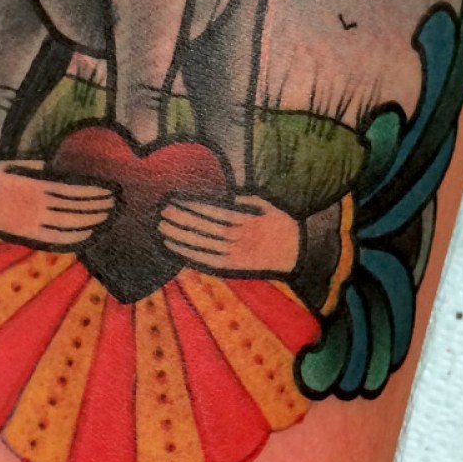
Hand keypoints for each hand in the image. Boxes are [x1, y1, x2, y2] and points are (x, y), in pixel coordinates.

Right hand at [0, 159, 113, 249]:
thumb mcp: (20, 164)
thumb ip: (44, 167)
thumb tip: (65, 168)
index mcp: (37, 185)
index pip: (74, 190)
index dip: (94, 192)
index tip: (110, 189)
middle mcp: (37, 205)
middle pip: (76, 207)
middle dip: (98, 206)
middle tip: (116, 203)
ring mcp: (33, 222)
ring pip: (69, 224)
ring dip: (92, 221)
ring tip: (107, 217)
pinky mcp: (28, 235)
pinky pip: (56, 240)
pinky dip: (75, 238)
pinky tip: (89, 233)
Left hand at [158, 195, 300, 275]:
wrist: (299, 251)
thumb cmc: (280, 223)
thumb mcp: (265, 205)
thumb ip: (242, 199)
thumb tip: (221, 194)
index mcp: (246, 219)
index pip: (214, 212)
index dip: (193, 206)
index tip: (177, 200)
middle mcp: (240, 237)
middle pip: (204, 229)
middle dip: (182, 220)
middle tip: (163, 212)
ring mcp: (236, 254)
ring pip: (203, 246)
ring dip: (181, 238)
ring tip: (163, 230)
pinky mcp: (234, 268)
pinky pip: (208, 262)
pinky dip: (190, 256)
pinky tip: (176, 250)